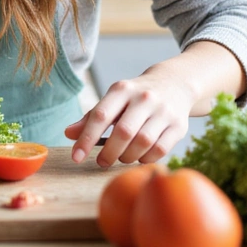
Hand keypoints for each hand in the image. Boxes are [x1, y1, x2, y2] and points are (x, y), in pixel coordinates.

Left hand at [65, 68, 194, 166]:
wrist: (174, 84)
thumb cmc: (134, 97)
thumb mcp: (113, 100)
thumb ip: (91, 117)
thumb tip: (68, 134)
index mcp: (122, 89)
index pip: (100, 115)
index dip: (86, 139)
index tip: (76, 157)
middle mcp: (144, 98)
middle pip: (123, 132)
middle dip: (109, 152)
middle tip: (102, 161)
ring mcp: (164, 111)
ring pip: (142, 143)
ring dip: (127, 157)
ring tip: (121, 156)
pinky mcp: (179, 126)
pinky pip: (160, 150)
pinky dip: (146, 158)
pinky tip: (139, 156)